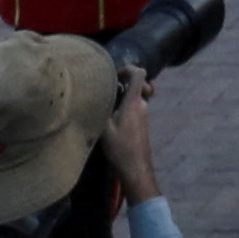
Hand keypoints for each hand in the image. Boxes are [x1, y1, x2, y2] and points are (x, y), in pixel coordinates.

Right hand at [108, 64, 161, 203]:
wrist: (136, 168)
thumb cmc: (120, 147)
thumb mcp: (105, 127)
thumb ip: (102, 108)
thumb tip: (95, 94)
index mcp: (134, 101)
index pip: (139, 73)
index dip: (128, 69)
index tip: (114, 76)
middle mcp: (142, 105)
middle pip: (137, 84)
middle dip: (123, 85)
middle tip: (109, 94)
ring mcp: (144, 114)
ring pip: (134, 97)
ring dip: (123, 98)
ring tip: (107, 109)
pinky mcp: (142, 124)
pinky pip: (134, 108)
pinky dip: (125, 108)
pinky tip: (112, 121)